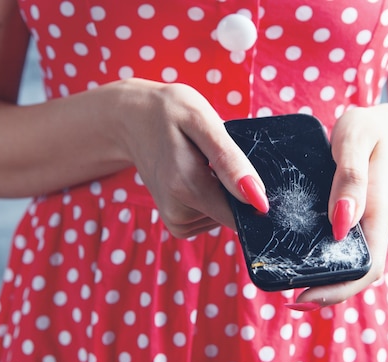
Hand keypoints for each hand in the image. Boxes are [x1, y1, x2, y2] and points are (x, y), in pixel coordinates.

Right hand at [115, 80, 268, 237]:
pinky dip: (213, 195)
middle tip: (215, 154)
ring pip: (225, 213)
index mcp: (186, 188)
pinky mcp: (178, 224)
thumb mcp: (202, 121)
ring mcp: (176, 222)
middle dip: (236, 185)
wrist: (129, 120)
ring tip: (202, 161)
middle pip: (235, 212)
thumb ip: (231, 161)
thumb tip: (258, 200)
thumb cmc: (168, 112)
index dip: (253, 194)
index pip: (242, 215)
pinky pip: (213, 215)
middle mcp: (178, 213)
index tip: (240, 165)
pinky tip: (198, 173)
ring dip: (223, 188)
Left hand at [294, 104, 387, 306]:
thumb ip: (351, 177)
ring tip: (286, 281)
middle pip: (353, 275)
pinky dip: (320, 256)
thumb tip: (340, 224)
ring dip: (320, 277)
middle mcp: (372, 226)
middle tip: (287, 298)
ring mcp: (364, 225)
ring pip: (346, 263)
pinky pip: (340, 246)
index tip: (301, 297)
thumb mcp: (360, 137)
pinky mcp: (354, 219)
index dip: (336, 290)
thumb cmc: (377, 129)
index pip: (365, 268)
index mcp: (377, 212)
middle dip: (323, 293)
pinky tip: (295, 254)